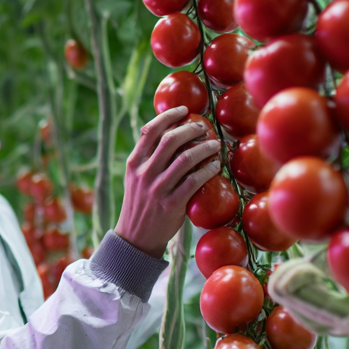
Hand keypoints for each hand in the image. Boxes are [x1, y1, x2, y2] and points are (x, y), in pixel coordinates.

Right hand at [114, 106, 221, 257]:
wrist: (135, 238)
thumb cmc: (141, 204)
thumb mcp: (136, 178)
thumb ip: (149, 158)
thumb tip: (171, 133)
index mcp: (133, 163)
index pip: (151, 130)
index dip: (169, 116)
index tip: (184, 110)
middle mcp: (143, 173)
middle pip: (170, 140)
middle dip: (191, 129)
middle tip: (204, 128)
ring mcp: (157, 189)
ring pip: (185, 158)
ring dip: (204, 148)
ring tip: (214, 144)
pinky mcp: (171, 204)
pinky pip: (194, 180)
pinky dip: (208, 169)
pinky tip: (215, 165)